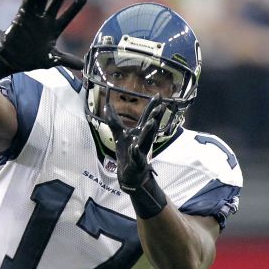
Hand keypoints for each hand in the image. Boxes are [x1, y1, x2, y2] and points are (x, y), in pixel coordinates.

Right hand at [0, 0, 86, 78]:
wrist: (12, 60)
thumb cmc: (31, 59)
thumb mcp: (51, 60)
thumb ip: (66, 60)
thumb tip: (83, 66)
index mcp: (53, 30)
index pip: (67, 16)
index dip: (74, 7)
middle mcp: (44, 21)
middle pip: (55, 3)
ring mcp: (33, 17)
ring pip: (41, 0)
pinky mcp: (22, 16)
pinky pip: (27, 3)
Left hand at [104, 96, 168, 217]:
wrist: (129, 174)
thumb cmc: (126, 152)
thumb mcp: (119, 135)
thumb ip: (114, 121)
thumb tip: (107, 106)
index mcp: (140, 134)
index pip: (147, 118)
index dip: (152, 107)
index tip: (159, 95)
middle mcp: (143, 141)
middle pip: (150, 127)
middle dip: (155, 116)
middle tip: (161, 106)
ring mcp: (140, 152)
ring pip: (146, 141)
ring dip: (148, 132)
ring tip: (152, 122)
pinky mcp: (136, 163)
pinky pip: (136, 157)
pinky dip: (135, 152)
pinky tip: (134, 147)